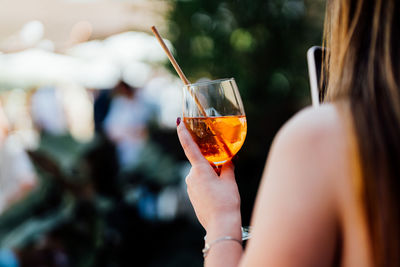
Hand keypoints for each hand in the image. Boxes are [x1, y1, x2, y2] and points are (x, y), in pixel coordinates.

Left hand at [177, 119, 241, 237]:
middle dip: (213, 164)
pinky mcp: (192, 196)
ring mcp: (190, 187)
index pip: (190, 147)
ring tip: (225, 188)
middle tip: (227, 171)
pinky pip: (200, 184)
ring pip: (202, 174)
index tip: (178, 122)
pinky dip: (209, 184)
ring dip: (212, 175)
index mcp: (199, 169)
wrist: (220, 225)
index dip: (184, 133)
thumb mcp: (230, 181)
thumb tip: (229, 159)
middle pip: (202, 163)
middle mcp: (191, 177)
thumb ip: (228, 166)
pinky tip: (219, 194)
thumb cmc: (226, 202)